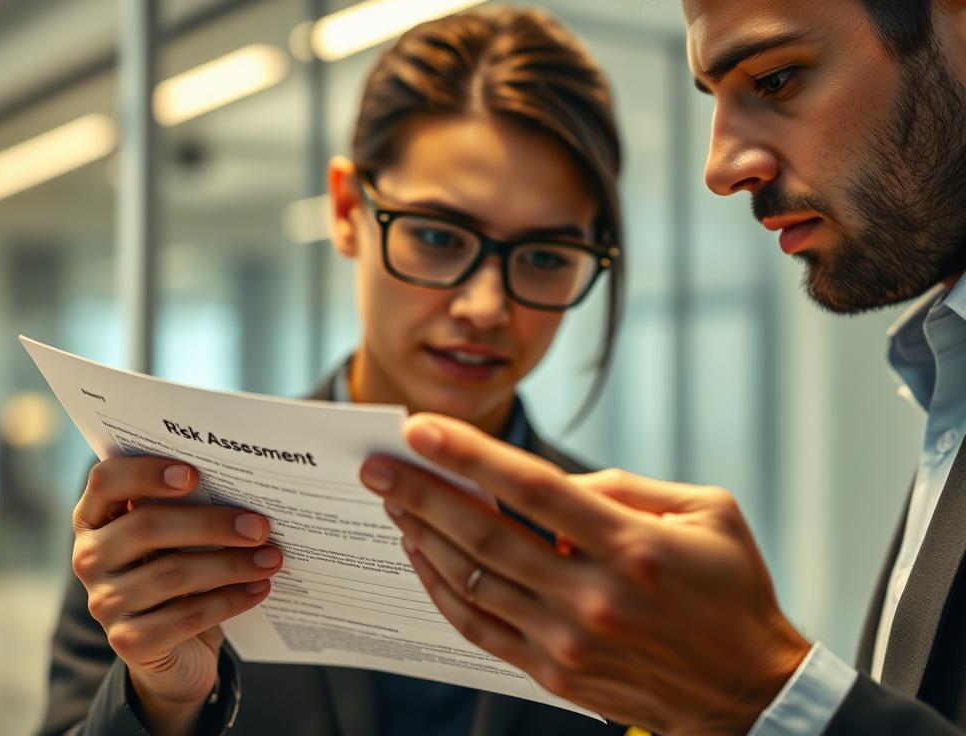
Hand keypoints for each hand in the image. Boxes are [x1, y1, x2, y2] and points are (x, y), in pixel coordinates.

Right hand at [72, 457, 282, 734]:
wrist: (176, 649)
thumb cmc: (180, 569)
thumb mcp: (179, 536)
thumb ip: (191, 507)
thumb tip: (248, 488)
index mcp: (97, 517)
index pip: (106, 480)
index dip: (145, 473)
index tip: (194, 475)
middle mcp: (90, 557)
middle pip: (146, 527)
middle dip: (211, 524)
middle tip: (260, 527)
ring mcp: (104, 602)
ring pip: (172, 574)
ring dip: (231, 564)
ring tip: (272, 559)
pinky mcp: (129, 642)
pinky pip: (185, 616)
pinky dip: (229, 600)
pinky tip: (260, 588)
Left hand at [359, 414, 809, 735]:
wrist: (744, 692)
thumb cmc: (731, 591)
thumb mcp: (709, 512)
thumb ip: (627, 488)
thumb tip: (557, 485)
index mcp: (631, 546)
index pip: (533, 488)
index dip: (471, 455)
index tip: (421, 428)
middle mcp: (592, 595)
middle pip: (485, 534)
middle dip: (421, 493)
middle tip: (377, 464)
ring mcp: (568, 640)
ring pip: (472, 581)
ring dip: (423, 537)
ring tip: (391, 502)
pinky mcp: (555, 673)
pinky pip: (480, 628)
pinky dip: (443, 589)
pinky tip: (421, 556)